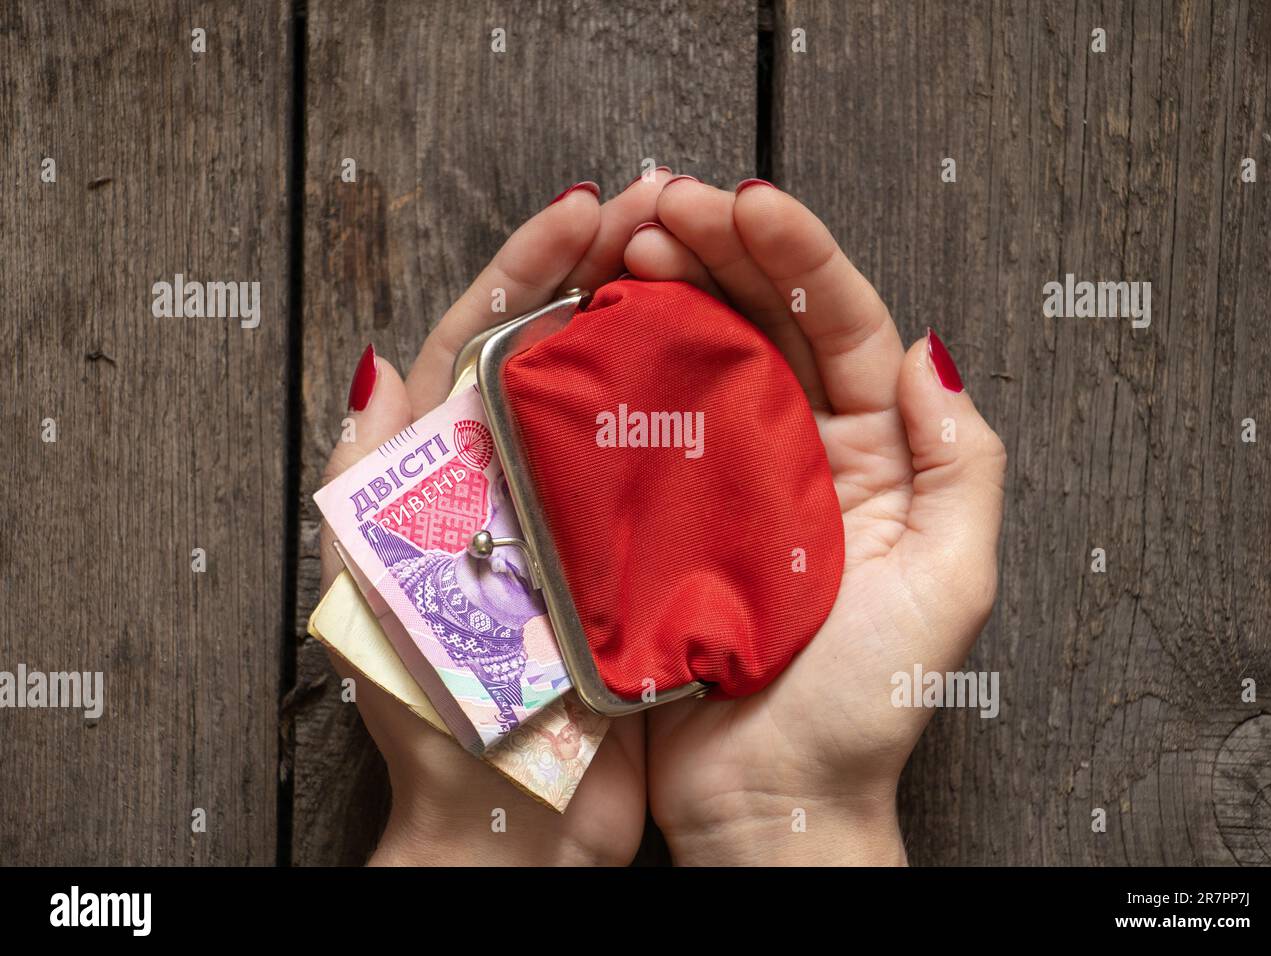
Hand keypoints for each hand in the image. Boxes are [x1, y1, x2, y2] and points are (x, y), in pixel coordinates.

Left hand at [318, 170, 677, 865]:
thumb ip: (364, 480)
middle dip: (607, 270)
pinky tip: (744, 369)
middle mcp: (527, 481)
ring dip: (663, 325)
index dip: (530, 267)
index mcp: (455, 472)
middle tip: (662, 206)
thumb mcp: (368, 587)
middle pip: (567, 353)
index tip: (581, 209)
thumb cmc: (430, 715)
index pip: (488, 341)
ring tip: (709, 261)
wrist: (508, 825)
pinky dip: (704, 418)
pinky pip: (677, 476)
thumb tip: (372, 366)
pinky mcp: (645, 561)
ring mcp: (589, 518)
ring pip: (629, 401)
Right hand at [626, 178, 1006, 864]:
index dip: (799, 256)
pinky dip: (617, 370)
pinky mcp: (657, 517)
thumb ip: (962, 464)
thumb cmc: (862, 710)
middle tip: (663, 201)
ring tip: (621, 243)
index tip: (749, 201)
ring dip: (664, 291)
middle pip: (764, 325)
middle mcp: (797, 454)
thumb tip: (938, 353)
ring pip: (697, 360)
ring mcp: (721, 482)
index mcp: (873, 457)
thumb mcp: (950, 584)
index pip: (843, 328)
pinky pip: (639, 427)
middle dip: (720, 250)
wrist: (767, 804)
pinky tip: (589, 326)